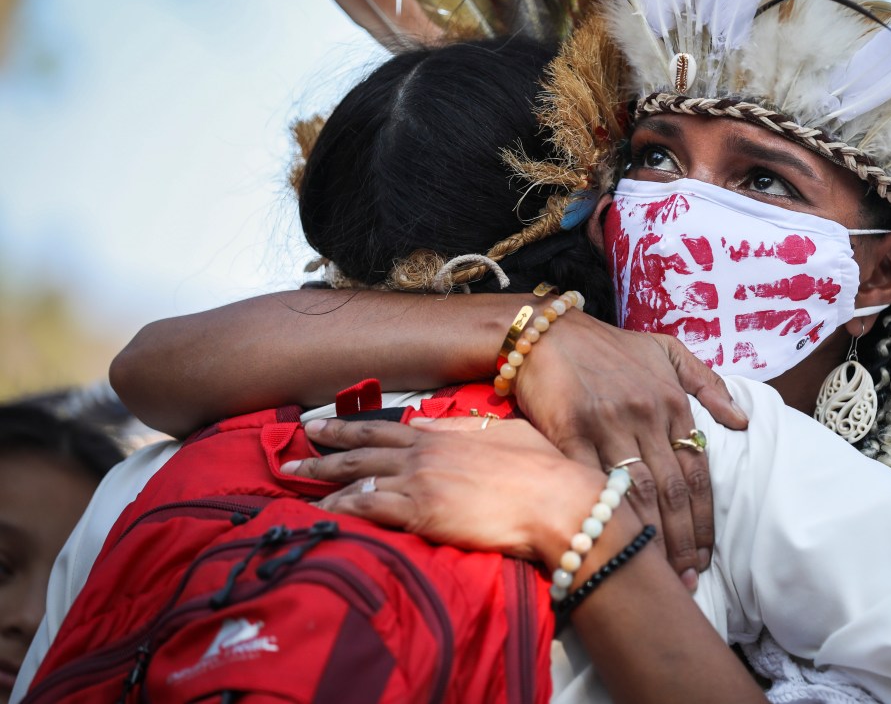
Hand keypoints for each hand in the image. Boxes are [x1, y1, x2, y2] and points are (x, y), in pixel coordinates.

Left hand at [282, 417, 605, 568]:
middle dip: (319, 452)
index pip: (383, 427)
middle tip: (287, 456)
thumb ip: (462, 426)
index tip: (318, 425)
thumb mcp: (505, 432)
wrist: (555, 499)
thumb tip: (427, 422)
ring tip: (290, 486)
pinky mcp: (421, 514)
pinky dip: (338, 512)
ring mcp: (419, 483)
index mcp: (442, 434)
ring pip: (356, 480)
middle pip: (359, 451)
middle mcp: (423, 454)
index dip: (346, 426)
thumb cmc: (542, 468)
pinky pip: (368, 510)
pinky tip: (318, 516)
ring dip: (320, 484)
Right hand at [511, 309, 747, 582]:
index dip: (703, 518)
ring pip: (638, 490)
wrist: (547, 331)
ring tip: (659, 571)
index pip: (697, 471)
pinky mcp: (569, 429)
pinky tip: (612, 542)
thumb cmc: (608, 345)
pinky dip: (604, 510)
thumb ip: (706, 381)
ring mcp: (608, 422)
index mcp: (672, 402)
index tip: (706, 554)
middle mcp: (646, 414)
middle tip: (688, 577)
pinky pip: (591, 478)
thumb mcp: (665, 348)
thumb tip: (742, 420)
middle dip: (683, 539)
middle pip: (672, 489)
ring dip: (652, 536)